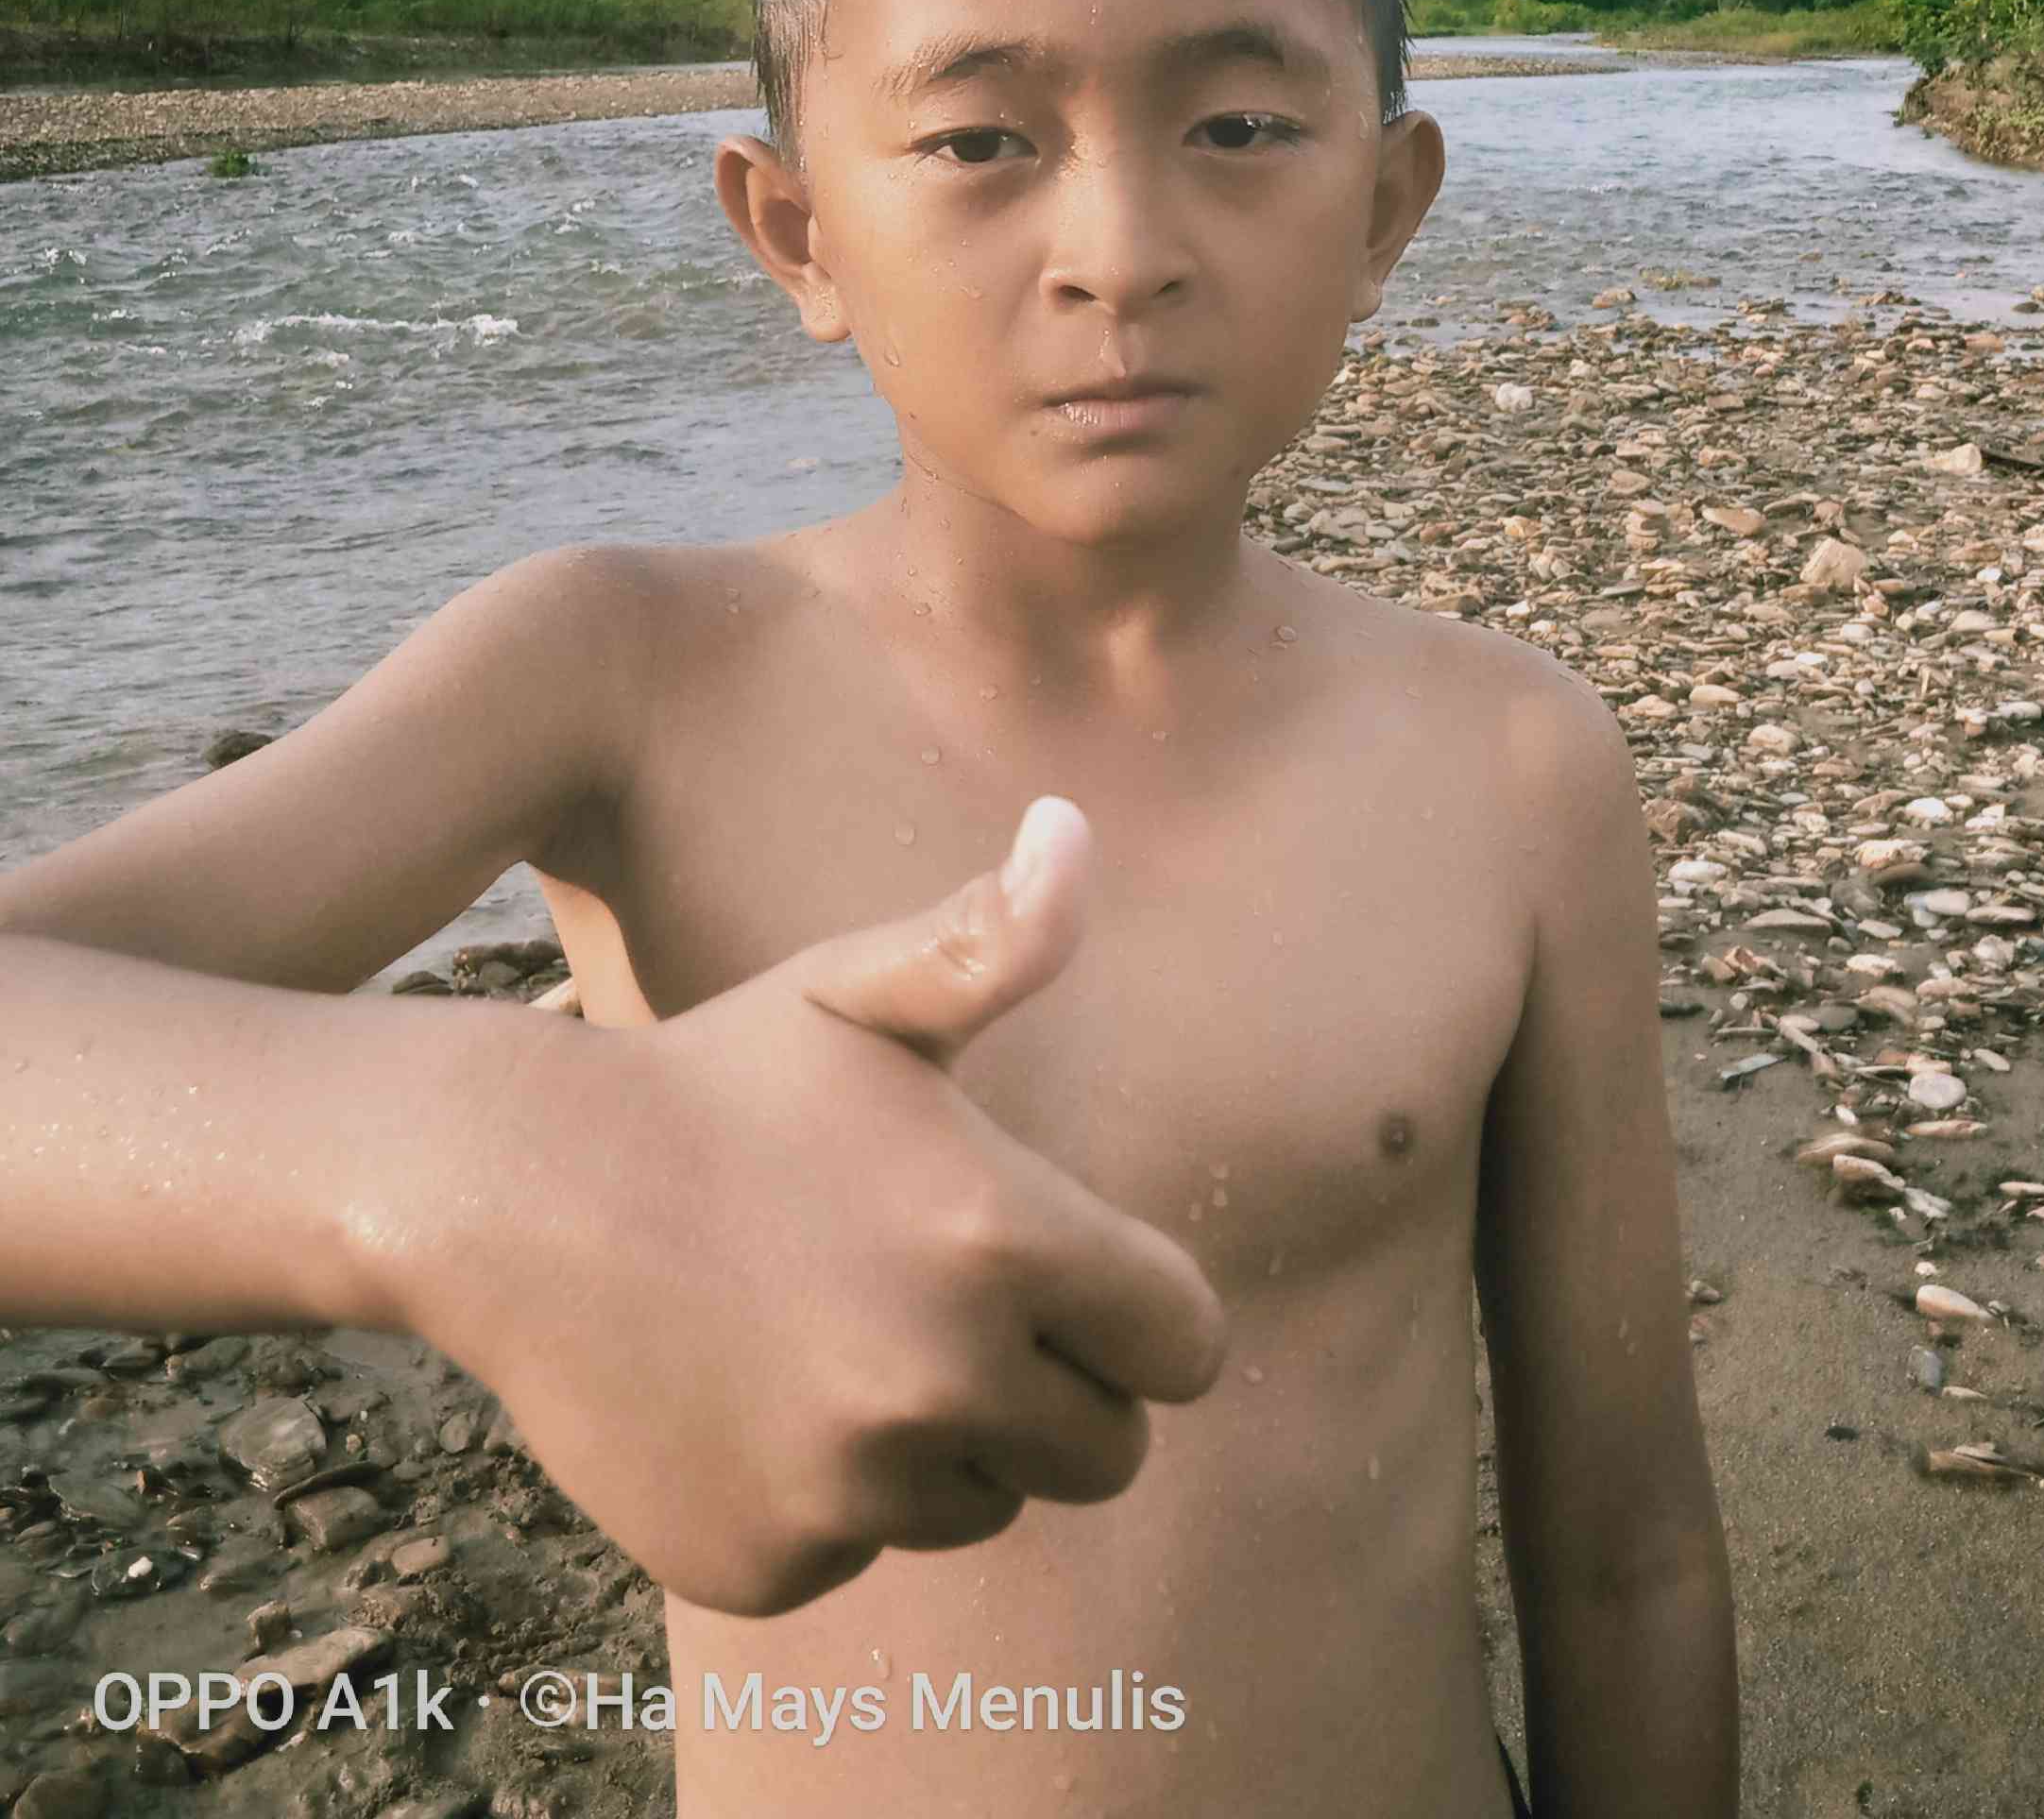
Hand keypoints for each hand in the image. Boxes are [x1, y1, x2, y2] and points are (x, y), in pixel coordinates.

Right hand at [409, 798, 1225, 1615]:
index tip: (1082, 1284)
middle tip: (953, 1307)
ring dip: (943, 1442)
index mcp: (1002, 1240)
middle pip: (1105, 1451)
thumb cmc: (716, 1076)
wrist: (512, 1190)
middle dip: (1058, 1388)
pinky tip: (750, 1394)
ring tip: (834, 1332)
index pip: (1183, 1347)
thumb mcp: (855, 994)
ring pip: (983, 1502)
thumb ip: (994, 939)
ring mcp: (850, 1490)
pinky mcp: (769, 1567)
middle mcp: (942, 1382)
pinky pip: (862, 1546)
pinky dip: (828, 1497)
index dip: (1145, 1315)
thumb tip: (1076, 824)